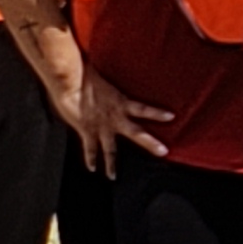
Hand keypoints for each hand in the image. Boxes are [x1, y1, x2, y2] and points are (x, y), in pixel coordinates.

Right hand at [57, 61, 173, 177]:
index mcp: (121, 102)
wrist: (70, 82)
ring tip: (113, 176)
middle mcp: (114, 117)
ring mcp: (101, 126)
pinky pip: (90, 149)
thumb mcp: (106, 76)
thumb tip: (120, 67)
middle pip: (137, 134)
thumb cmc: (86, 74)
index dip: (158, 113)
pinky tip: (92, 168)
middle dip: (151, 143)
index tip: (172, 117)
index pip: (144, 109)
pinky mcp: (87, 130)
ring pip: (111, 149)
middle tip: (163, 152)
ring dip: (112, 164)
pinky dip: (90, 159)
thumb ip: (114, 80)